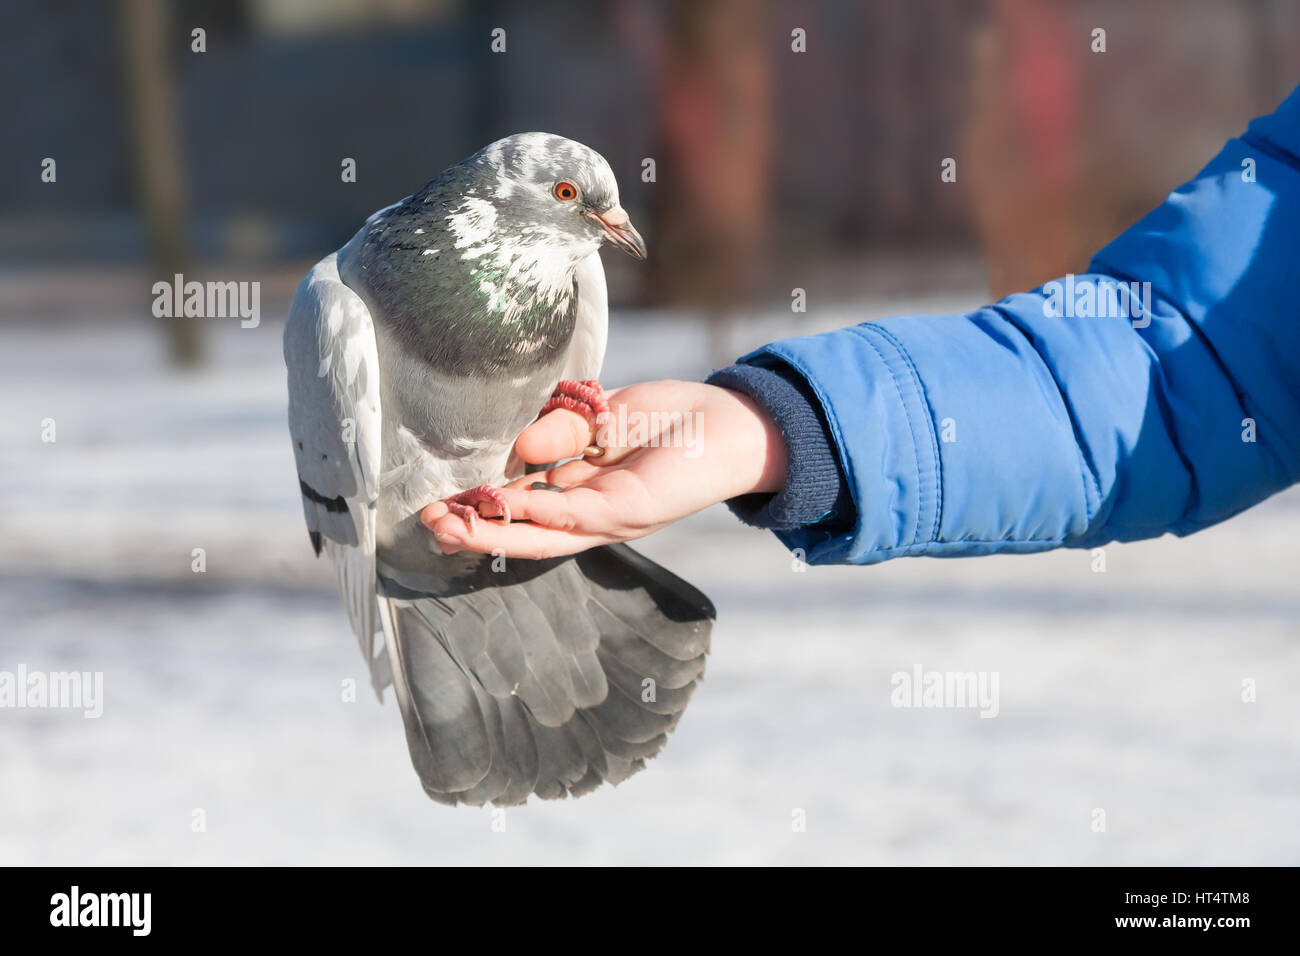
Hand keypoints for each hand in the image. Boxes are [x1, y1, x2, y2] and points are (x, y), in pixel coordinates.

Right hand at [420, 380, 786, 557]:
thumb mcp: (603, 413)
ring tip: (448, 526)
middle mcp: (588, 512)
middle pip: (522, 530)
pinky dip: (537, 514)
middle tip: (429, 524)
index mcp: (580, 489)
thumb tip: (518, 443)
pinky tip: (503, 509)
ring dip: (493, 532)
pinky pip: (572, 515)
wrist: (731, 423)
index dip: (480, 505)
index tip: (438, 501)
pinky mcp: (626, 510)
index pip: (520, 503)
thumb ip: (561, 427)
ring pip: (539, 534)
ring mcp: (606, 516)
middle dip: (475, 530)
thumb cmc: (672, 419)